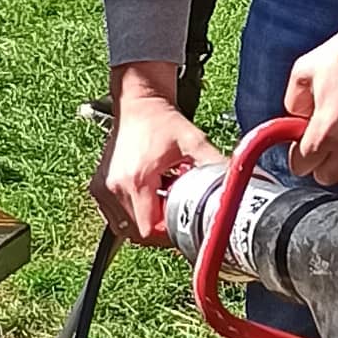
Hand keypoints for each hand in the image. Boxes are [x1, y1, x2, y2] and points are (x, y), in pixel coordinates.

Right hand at [91, 75, 222, 245]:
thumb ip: (215, 164)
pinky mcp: (99, 186)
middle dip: (158, 230)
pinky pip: (113, 216)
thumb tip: (238, 182)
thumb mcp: (193, 141)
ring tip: (159, 203)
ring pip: (123, 227)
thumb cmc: (161, 120)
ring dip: (143, 223)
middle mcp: (115, 187)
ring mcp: (103, 188)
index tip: (181, 226)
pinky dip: (130, 214)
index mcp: (137, 181)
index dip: (167, 236)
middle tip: (174, 215)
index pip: (149, 231)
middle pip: (136, 233)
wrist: (138, 102)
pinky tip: (146, 198)